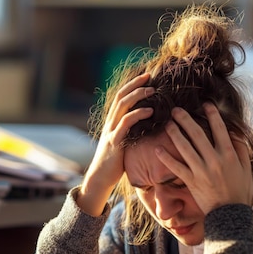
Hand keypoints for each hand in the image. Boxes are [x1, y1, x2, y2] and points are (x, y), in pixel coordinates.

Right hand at [79, 73, 154, 215]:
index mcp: (112, 121)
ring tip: (152, 90)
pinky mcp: (115, 141)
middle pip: (121, 96)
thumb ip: (130, 131)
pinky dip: (138, 114)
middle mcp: (110, 122)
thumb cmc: (114, 162)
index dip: (132, 84)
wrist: (100, 178)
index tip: (146, 77)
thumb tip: (147, 123)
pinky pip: (126, 123)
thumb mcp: (123, 142)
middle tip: (150, 75)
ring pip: (122, 106)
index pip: (121, 96)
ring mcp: (111, 131)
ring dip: (138, 95)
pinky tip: (150, 111)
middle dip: (135, 84)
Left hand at [155, 104, 252, 214]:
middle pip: (197, 134)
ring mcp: (201, 170)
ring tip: (166, 123)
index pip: (219, 129)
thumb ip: (240, 149)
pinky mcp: (191, 181)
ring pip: (184, 147)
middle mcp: (214, 160)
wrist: (230, 214)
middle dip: (185, 119)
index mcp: (228, 154)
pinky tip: (157, 149)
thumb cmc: (239, 191)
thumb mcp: (246, 169)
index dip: (212, 114)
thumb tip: (234, 132)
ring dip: (174, 133)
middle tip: (176, 110)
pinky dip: (166, 158)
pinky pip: (176, 167)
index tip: (205, 104)